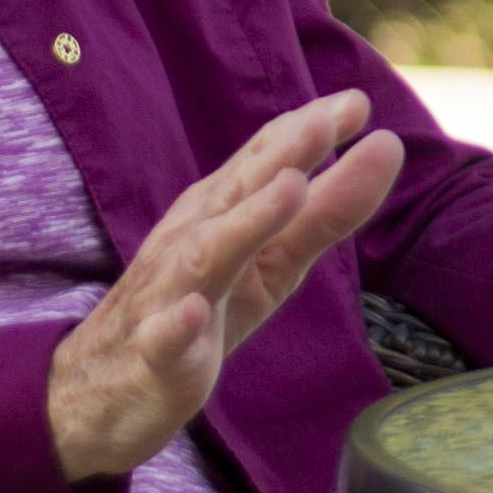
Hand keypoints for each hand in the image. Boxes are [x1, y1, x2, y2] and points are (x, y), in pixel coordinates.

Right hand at [47, 90, 403, 480]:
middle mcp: (192, 239)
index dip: (308, 129)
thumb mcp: (274, 261)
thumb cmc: (200, 306)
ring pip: (207, 254)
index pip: (265, 157)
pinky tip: (195, 312)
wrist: (104, 390)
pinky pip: (162, 339)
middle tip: (327, 120)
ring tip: (291, 188)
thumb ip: (329, 208)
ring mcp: (169, 296)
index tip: (358, 103)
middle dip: (284, 153)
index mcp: (221, 210)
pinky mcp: (155, 357)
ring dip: (247, 221)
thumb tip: (388, 145)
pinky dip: (176, 326)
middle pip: (239, 191)